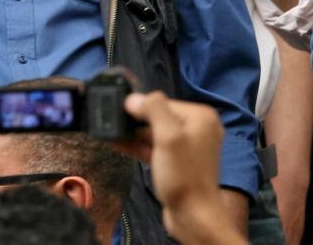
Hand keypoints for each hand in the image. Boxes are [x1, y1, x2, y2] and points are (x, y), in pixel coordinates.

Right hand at [115, 91, 243, 244]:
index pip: (164, 102)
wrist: (193, 214)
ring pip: (156, 133)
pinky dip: (140, 147)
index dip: (141, 107)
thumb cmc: (185, 177)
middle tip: (112, 122)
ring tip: (111, 133)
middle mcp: (198, 128)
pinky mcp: (179, 162)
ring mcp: (189, 146)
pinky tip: (120, 144)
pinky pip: (157, 148)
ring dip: (134, 134)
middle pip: (160, 117)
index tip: (119, 110)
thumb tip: (136, 98)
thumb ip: (154, 111)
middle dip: (136, 121)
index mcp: (201, 117)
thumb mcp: (168, 138)